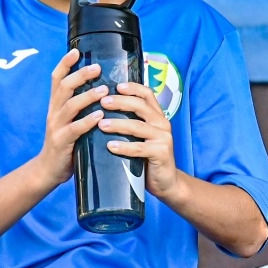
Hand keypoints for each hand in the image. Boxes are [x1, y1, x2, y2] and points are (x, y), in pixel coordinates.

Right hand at [32, 48, 106, 188]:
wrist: (48, 171)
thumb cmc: (65, 144)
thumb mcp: (69, 122)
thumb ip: (79, 108)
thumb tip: (103, 90)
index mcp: (56, 105)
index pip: (57, 79)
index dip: (64, 64)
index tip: (76, 51)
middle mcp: (54, 112)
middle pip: (64, 87)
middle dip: (80, 75)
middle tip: (97, 68)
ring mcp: (56, 127)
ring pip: (70, 106)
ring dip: (88, 96)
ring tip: (104, 90)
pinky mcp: (61, 142)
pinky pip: (75, 129)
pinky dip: (88, 121)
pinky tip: (100, 116)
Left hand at [98, 81, 179, 198]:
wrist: (166, 182)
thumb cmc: (148, 158)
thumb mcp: (141, 137)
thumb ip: (131, 124)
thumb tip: (102, 113)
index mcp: (157, 116)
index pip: (147, 94)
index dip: (132, 87)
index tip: (116, 86)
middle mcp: (162, 123)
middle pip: (140, 106)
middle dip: (120, 102)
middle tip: (102, 102)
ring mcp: (163, 138)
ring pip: (138, 126)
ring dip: (118, 124)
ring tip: (101, 124)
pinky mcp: (161, 153)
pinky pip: (139, 148)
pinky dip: (124, 147)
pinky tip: (110, 146)